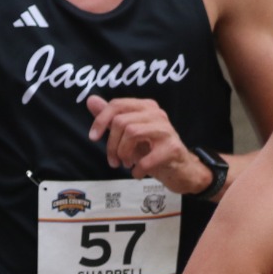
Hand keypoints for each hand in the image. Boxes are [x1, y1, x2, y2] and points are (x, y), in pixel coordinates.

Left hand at [87, 96, 212, 193]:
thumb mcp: (129, 134)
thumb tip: (91, 100)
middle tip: (114, 160)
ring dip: (123, 154)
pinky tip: (138, 173)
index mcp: (146, 107)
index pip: (117, 105)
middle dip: (111, 144)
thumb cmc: (154, 151)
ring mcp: (166, 130)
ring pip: (132, 133)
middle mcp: (157, 114)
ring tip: (125, 164)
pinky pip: (146, 158)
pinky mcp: (172, 148)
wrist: (182, 170)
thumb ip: (111, 118)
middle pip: (121, 121)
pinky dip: (137, 169)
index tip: (93, 137)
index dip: (100, 120)